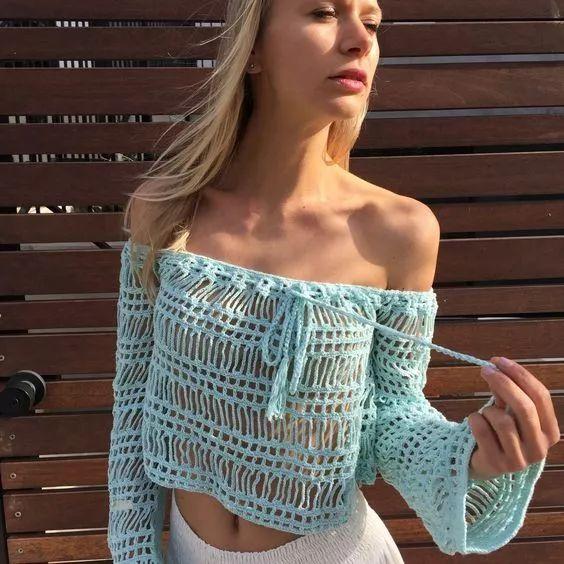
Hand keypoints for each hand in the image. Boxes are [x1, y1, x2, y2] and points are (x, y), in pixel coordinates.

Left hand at [467, 356, 559, 480]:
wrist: (483, 462)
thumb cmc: (500, 432)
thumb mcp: (509, 411)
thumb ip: (507, 392)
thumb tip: (497, 367)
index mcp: (550, 431)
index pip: (541, 397)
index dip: (520, 374)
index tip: (499, 360)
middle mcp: (540, 448)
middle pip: (524, 407)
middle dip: (503, 383)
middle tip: (485, 369)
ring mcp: (520, 460)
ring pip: (502, 420)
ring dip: (488, 410)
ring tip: (484, 414)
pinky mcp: (497, 464)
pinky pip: (482, 431)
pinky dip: (474, 420)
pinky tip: (475, 422)